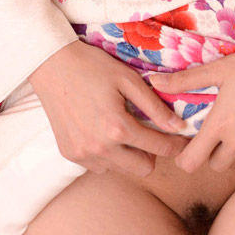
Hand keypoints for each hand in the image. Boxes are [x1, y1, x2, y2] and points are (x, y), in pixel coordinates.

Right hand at [30, 39, 189, 179]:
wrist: (51, 65)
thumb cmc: (92, 66)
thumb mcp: (128, 79)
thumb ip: (155, 106)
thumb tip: (178, 126)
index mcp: (117, 128)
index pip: (159, 148)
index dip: (176, 145)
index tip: (183, 141)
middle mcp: (99, 148)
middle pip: (143, 168)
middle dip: (152, 153)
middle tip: (149, 132)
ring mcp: (82, 154)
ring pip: (120, 169)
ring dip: (127, 154)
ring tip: (122, 128)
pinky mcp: (69, 154)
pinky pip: (99, 166)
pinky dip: (106, 154)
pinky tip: (102, 132)